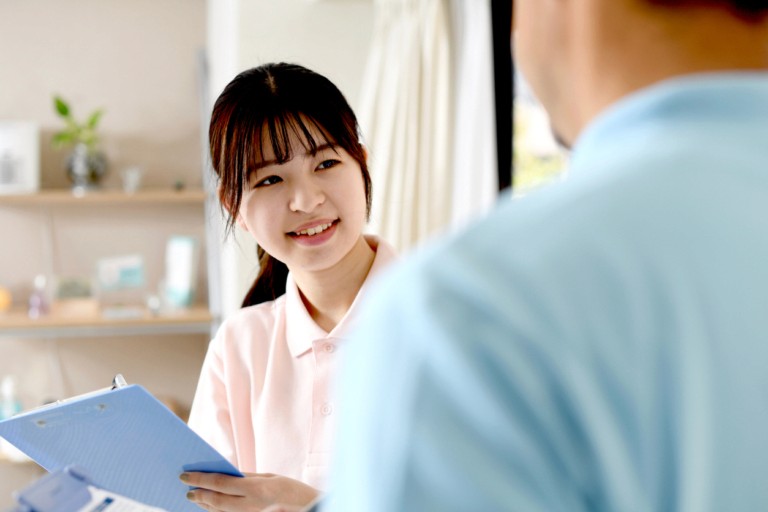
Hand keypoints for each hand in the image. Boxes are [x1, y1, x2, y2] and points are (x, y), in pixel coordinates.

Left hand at [181, 471, 319, 511]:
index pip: (221, 483)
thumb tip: (227, 474)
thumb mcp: (272, 477)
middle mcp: (251, 506)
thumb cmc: (293, 491)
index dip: (201, 479)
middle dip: (199, 495)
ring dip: (206, 505)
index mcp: (257, 489)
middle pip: (216, 501)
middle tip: (186, 490)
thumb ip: (248, 477)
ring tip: (196, 498)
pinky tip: (211, 507)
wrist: (311, 509)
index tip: (186, 475)